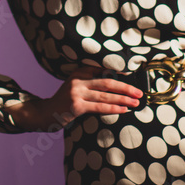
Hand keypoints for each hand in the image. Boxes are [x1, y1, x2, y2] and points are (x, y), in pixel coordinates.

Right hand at [5, 67, 142, 130]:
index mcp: (79, 71)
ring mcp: (76, 92)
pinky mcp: (76, 106)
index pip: (104, 71)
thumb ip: (91, 83)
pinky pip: (99, 107)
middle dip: (126, 87)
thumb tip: (117, 85)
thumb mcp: (76, 86)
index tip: (134, 78)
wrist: (45, 113)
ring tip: (136, 102)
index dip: (120, 75)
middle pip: (108, 82)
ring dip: (123, 99)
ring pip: (105, 95)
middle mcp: (78, 79)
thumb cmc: (65, 101)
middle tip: (139, 92)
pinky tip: (124, 109)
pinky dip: (113, 108)